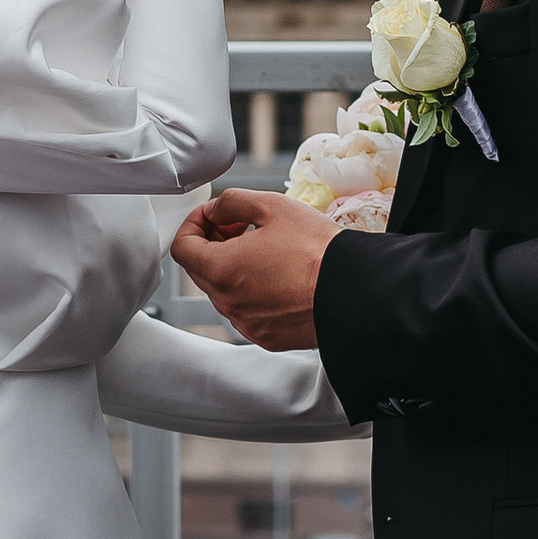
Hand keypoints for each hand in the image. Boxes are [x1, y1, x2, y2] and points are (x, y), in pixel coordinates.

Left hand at [172, 189, 336, 348]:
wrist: (355, 291)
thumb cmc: (318, 251)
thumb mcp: (271, 206)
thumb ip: (232, 202)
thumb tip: (216, 210)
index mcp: (221, 270)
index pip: (182, 247)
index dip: (194, 224)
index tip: (212, 216)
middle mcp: (229, 303)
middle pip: (201, 270)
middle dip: (213, 243)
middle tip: (239, 226)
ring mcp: (247, 323)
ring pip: (224, 291)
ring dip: (232, 268)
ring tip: (264, 249)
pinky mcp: (267, 336)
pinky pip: (246, 310)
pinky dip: (252, 291)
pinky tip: (278, 275)